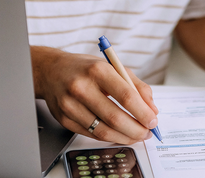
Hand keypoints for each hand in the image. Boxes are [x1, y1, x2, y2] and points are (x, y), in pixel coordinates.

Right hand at [32, 46, 158, 144]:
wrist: (51, 71)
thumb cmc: (86, 68)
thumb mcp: (114, 67)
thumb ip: (137, 86)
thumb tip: (152, 109)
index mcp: (98, 70)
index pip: (126, 96)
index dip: (142, 112)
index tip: (153, 121)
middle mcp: (81, 87)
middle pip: (115, 117)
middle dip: (136, 130)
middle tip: (147, 133)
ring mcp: (70, 105)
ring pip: (103, 131)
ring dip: (124, 137)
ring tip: (136, 136)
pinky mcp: (64, 119)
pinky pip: (91, 134)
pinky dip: (108, 137)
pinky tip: (118, 134)